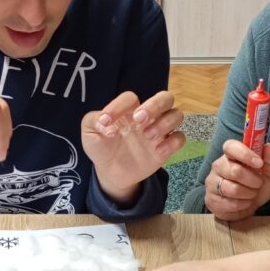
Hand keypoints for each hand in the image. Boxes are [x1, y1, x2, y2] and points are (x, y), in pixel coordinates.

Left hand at [82, 90, 184, 204]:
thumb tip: (106, 124)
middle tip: (139, 119)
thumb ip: (93, 121)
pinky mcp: (166, 147)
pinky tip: (158, 151)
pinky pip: (180, 138)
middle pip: (165, 97)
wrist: (110, 173)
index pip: (130, 98)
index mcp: (128, 109)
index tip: (106, 122)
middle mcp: (148, 116)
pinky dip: (173, 142)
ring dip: (165, 123)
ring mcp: (159, 130)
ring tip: (147, 136)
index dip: (118, 106)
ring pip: (177, 115)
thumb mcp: (89, 133)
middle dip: (155, 105)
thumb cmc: (101, 147)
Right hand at [205, 140, 269, 219]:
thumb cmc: (255, 186)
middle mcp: (218, 166)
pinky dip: (243, 205)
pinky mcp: (211, 200)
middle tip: (259, 183)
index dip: (245, 153)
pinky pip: (230, 203)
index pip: (230, 147)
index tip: (259, 163)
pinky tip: (244, 203)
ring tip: (252, 194)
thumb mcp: (267, 174)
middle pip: (235, 171)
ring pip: (233, 189)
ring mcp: (212, 183)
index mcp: (230, 155)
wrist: (247, 207)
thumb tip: (269, 146)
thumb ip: (269, 161)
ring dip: (249, 194)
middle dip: (253, 180)